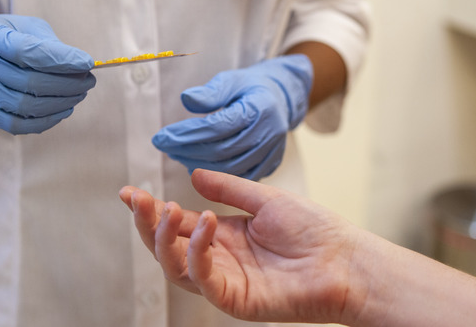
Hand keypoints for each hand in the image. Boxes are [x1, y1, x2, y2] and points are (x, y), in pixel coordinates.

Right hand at [0, 14, 95, 133]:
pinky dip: (45, 121)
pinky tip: (64, 111)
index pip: (27, 51)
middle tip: (89, 80)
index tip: (88, 63)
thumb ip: (50, 43)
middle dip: (67, 84)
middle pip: (28, 82)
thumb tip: (81, 65)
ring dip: (60, 103)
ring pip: (24, 106)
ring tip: (80, 94)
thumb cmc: (8, 36)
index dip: (60, 59)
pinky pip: (16, 125)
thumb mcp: (26, 27)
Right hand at [118, 169, 359, 323]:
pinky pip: (204, 280)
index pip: (176, 224)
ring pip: (175, 267)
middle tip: (137, 199)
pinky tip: (205, 224)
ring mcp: (224, 282)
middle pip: (166, 248)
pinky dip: (198, 252)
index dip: (151, 209)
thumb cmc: (313, 230)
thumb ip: (228, 189)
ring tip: (169, 208)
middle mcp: (218, 260)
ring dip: (165, 237)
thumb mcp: (264, 200)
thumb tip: (193, 175)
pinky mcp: (235, 300)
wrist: (345, 259)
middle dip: (147, 224)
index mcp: (222, 236)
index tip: (129, 191)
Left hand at [151, 55, 312, 179]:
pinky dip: (216, 176)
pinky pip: (239, 177)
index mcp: (260, 109)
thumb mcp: (232, 80)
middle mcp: (268, 134)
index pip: (217, 126)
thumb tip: (186, 99)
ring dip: (198, 165)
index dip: (187, 134)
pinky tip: (197, 167)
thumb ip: (211, 92)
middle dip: (187, 150)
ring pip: (229, 168)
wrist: (280, 100)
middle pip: (221, 150)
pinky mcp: (269, 166)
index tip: (161, 137)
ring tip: (177, 155)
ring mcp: (271, 153)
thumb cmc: (250, 88)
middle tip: (165, 147)